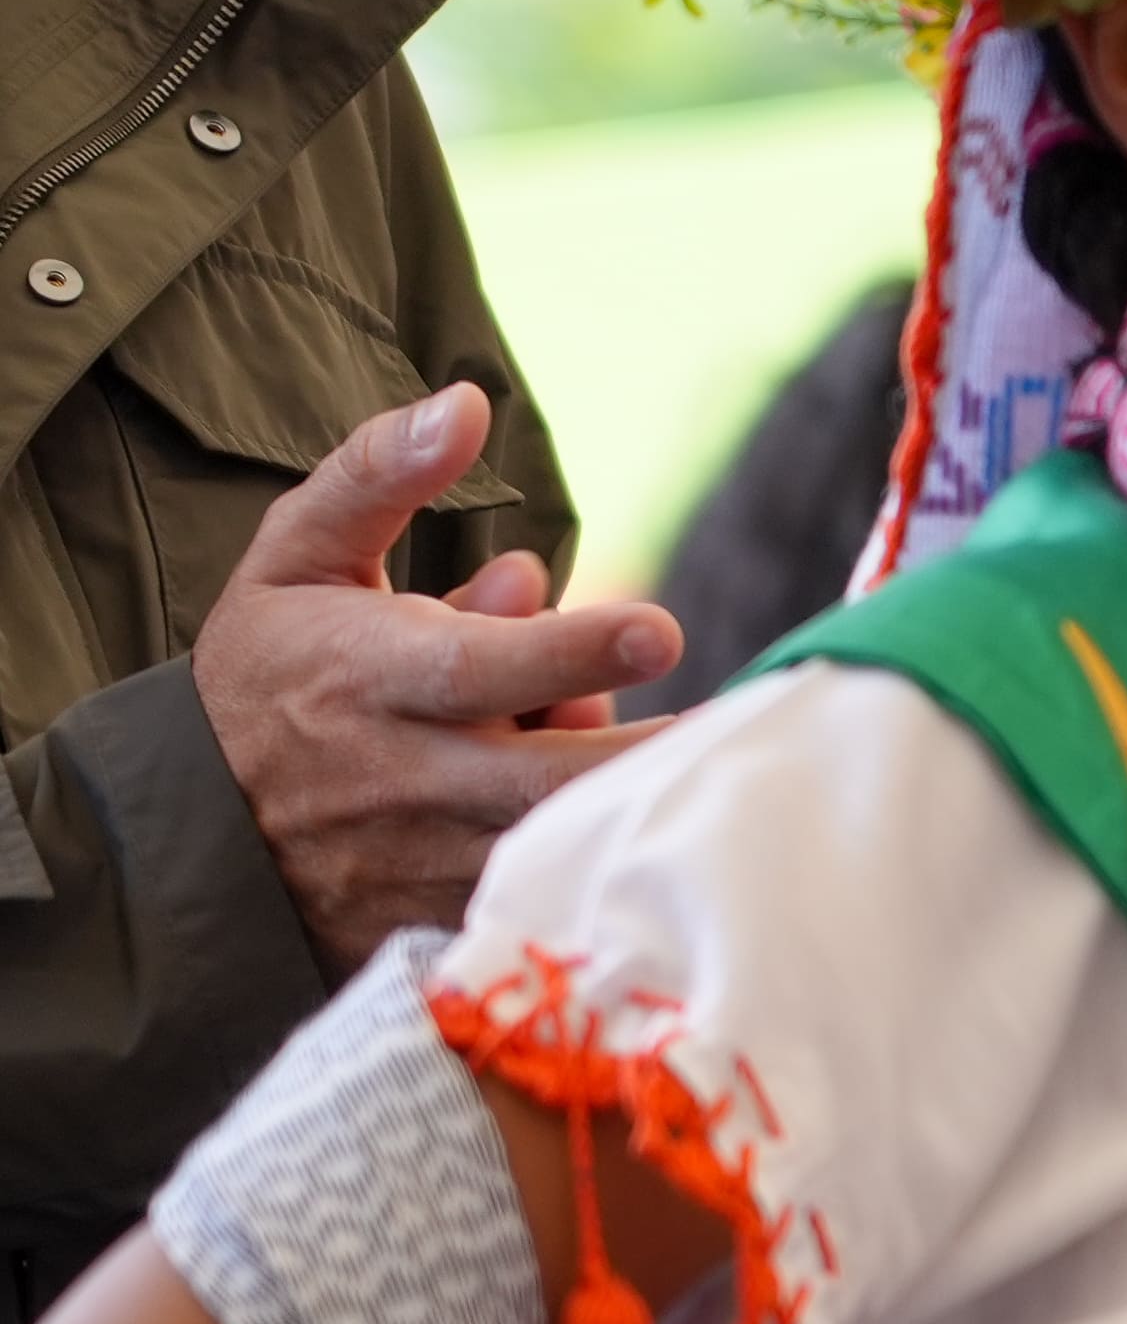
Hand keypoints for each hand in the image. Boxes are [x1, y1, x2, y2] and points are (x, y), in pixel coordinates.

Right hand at [188, 386, 680, 968]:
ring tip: (617, 741)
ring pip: (565, 838)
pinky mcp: (451, 920)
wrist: (195, 821)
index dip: (575, 648)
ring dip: (620, 796)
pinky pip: (549, 901)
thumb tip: (467, 404)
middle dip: (656, 752)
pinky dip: (590, 862)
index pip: (488, 666)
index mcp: (379, 676)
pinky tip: (600, 818)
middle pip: (559, 775)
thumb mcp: (297, 555)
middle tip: (734, 723)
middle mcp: (414, 775)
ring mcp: (436, 859)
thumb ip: (379, 475)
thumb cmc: (268, 669)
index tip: (659, 626)